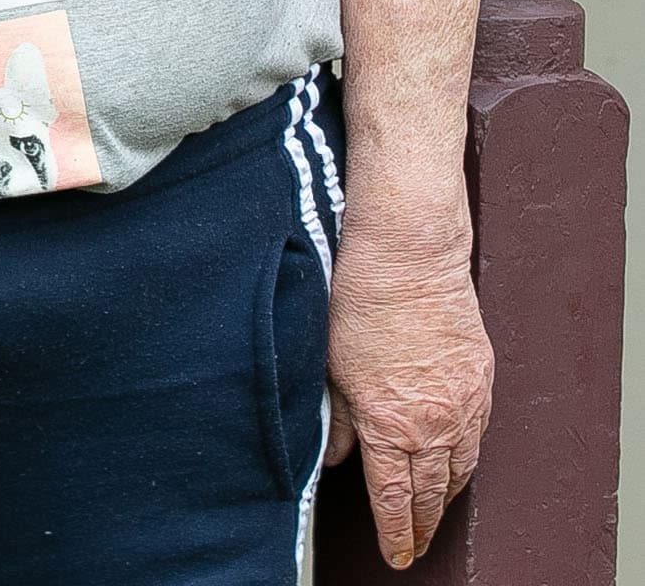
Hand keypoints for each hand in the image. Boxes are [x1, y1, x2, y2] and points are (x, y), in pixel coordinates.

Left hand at [326, 230, 493, 567]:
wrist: (408, 259)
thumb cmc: (360, 303)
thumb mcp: (331, 368)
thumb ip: (337, 422)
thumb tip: (333, 458)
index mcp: (390, 424)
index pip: (395, 499)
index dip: (396, 534)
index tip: (397, 556)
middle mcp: (434, 423)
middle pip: (433, 493)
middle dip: (422, 525)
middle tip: (414, 544)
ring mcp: (464, 404)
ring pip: (462, 470)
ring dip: (446, 496)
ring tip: (432, 511)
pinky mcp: (482, 382)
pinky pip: (478, 437)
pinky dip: (466, 458)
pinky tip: (454, 463)